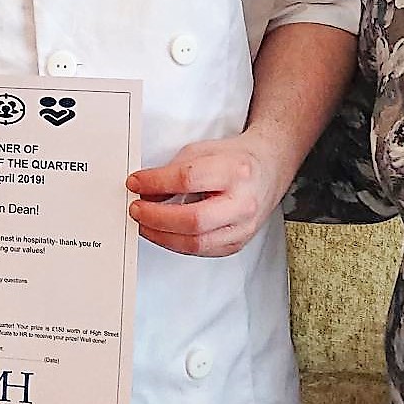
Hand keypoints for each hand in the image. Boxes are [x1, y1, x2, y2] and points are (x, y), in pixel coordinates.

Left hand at [127, 133, 284, 255]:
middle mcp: (243, 203)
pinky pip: (200, 251)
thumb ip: (173, 171)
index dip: (156, 182)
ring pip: (195, 243)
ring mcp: (242, 228)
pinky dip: (176, 243)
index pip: (188, 179)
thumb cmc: (236, 160)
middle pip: (193, 220)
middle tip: (136, 209)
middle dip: (156, 217)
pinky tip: (163, 232)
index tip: (135, 182)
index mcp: (235, 171)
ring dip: (161, 235)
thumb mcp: (203, 151)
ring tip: (144, 223)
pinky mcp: (236, 244)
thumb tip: (145, 191)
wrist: (267, 170)